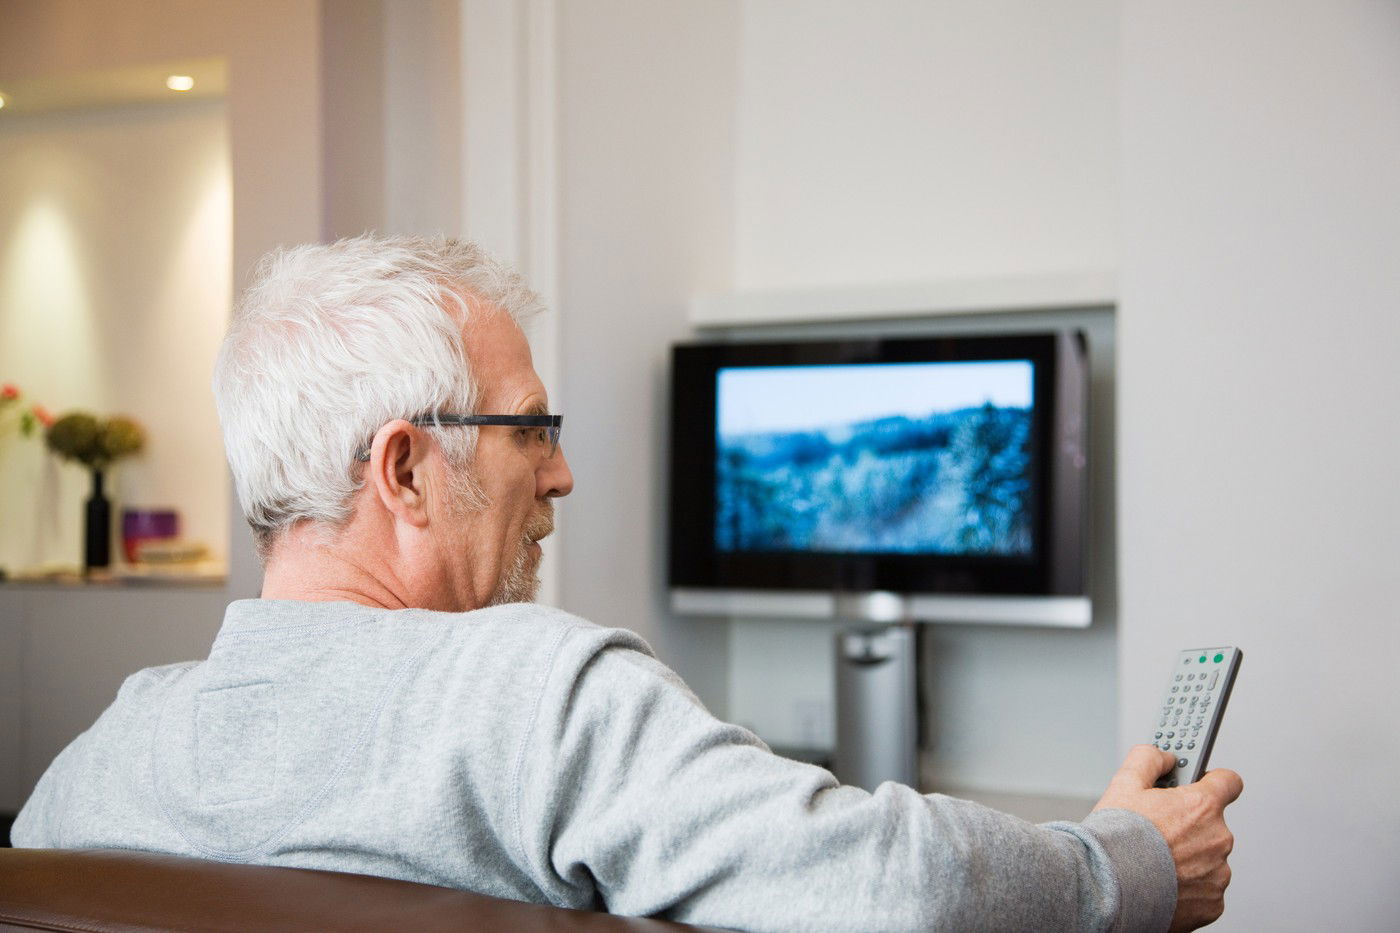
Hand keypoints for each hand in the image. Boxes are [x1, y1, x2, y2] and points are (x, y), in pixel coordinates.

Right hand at [1092, 745, 1242, 931]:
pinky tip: (1163, 884)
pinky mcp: (1212, 904)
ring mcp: (1218, 874)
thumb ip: (1148, 759)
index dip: (1213, 781)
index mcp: (1202, 806)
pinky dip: (1189, 887)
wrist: (1108, 889)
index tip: (1200, 785)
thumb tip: (1163, 756)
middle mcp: (1218, 839)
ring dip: (1190, 858)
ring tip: (1156, 863)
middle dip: (1190, 825)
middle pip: (1212, 824)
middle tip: (1159, 831)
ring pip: (1208, 858)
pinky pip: (1206, 889)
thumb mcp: (1124, 785)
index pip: (1229, 782)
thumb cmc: (1116, 838)